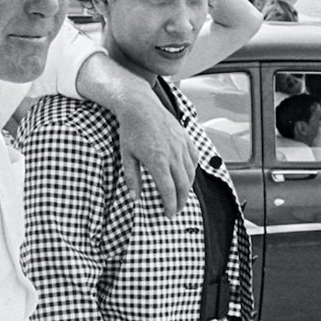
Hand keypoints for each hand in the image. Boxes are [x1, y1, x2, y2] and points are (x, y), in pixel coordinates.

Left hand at [114, 88, 197, 216]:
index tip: (168, 214)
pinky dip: (192, 171)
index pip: (168, 190)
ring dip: (187, 188)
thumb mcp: (126, 156)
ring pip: (191, 173)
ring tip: (181, 196)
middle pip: (183, 185)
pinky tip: (187, 176)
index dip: (170, 205)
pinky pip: (194, 158)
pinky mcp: (185, 138)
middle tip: (176, 210)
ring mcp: (181, 145)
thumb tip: (134, 198)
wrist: (140, 106)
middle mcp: (173, 154)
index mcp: (157, 160)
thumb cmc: (131, 130)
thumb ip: (131, 178)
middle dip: (181, 201)